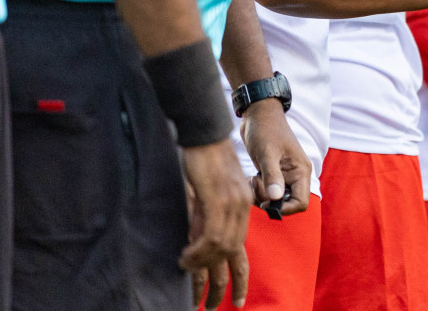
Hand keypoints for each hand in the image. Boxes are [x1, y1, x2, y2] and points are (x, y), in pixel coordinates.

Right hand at [181, 140, 252, 309]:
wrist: (204, 133)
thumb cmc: (204, 159)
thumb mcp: (209, 192)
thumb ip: (207, 215)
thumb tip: (197, 239)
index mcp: (242, 207)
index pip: (243, 250)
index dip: (240, 279)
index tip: (235, 301)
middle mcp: (242, 208)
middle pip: (234, 255)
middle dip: (222, 283)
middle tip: (209, 305)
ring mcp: (232, 203)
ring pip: (221, 248)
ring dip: (202, 265)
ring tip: (185, 270)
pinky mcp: (218, 199)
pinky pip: (211, 235)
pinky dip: (198, 251)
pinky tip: (184, 257)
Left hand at [239, 100, 310, 215]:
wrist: (257, 114)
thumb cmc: (265, 130)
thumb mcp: (267, 153)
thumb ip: (272, 176)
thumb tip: (276, 199)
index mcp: (301, 170)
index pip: (301, 202)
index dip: (285, 208)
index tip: (267, 203)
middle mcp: (295, 175)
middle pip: (287, 203)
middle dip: (270, 201)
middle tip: (256, 186)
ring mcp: (284, 174)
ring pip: (275, 198)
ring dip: (261, 196)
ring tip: (252, 180)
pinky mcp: (273, 173)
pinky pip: (267, 191)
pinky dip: (258, 190)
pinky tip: (250, 178)